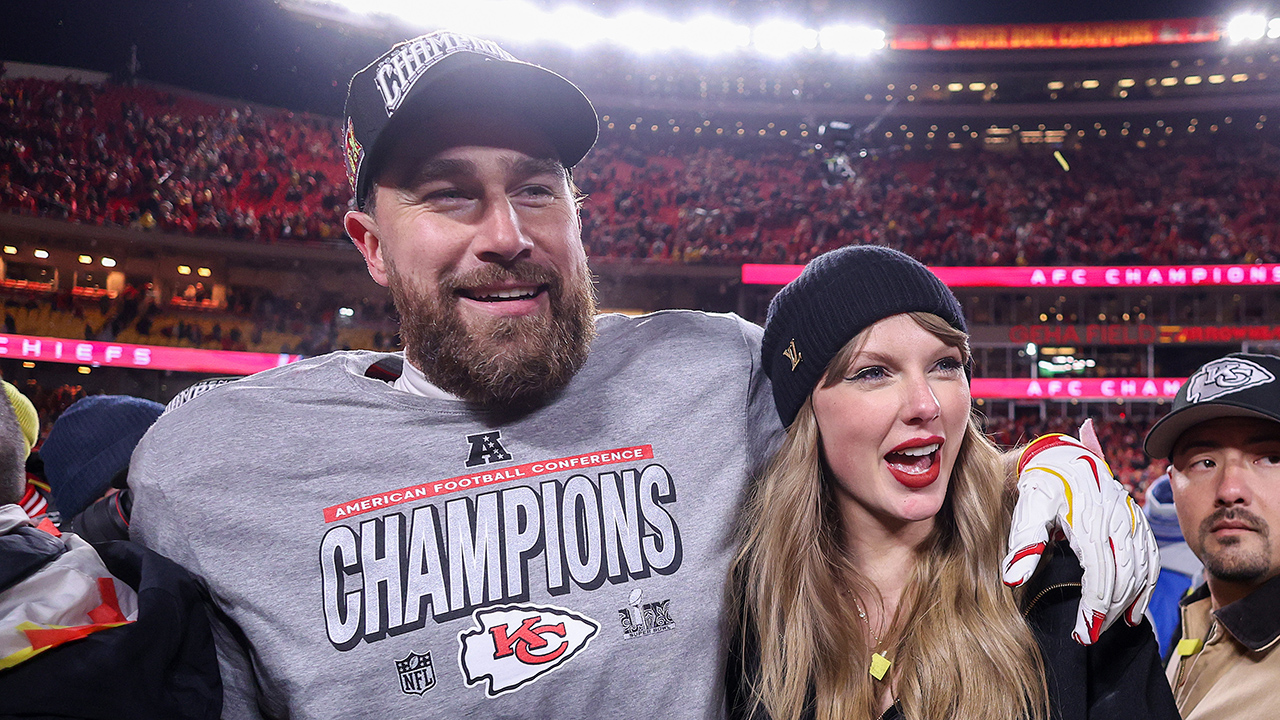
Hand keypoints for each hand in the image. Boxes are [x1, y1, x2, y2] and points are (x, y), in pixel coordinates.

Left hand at [1002, 419, 1158, 644]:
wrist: (1061, 454)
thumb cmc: (1041, 483)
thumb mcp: (1028, 507)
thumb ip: (1024, 542)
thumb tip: (1013, 580)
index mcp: (1090, 520)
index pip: (1100, 574)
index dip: (1094, 608)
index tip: (1083, 634)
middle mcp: (1118, 520)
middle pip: (1123, 577)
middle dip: (1107, 612)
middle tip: (1089, 637)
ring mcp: (1131, 520)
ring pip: (1140, 571)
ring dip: (1128, 604)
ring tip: (1107, 627)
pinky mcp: (1137, 521)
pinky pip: (1151, 558)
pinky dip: (1147, 587)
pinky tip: (1134, 611)